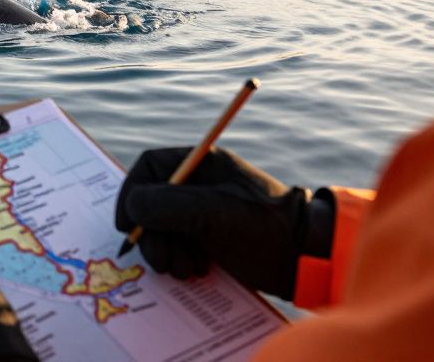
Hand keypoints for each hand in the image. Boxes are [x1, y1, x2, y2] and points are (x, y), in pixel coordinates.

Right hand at [115, 147, 318, 299]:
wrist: (306, 260)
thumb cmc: (264, 228)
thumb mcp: (214, 213)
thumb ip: (167, 205)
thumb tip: (133, 208)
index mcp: (202, 163)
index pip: (149, 167)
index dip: (132, 193)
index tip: (128, 224)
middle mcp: (199, 184)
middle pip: (152, 203)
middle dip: (152, 234)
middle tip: (162, 259)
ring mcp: (205, 211)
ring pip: (163, 228)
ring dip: (166, 252)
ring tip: (187, 269)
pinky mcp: (211, 236)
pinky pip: (179, 245)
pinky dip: (181, 260)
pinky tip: (198, 270)